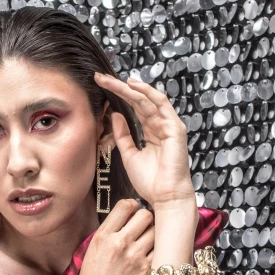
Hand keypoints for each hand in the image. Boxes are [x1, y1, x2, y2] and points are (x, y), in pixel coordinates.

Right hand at [73, 199, 154, 274]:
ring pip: (157, 231)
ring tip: (148, 243)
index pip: (126, 205)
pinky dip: (160, 250)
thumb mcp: (92, 250)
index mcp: (103, 236)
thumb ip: (110, 231)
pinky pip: (162, 250)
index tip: (133, 213)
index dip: (133, 207)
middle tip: (143, 228)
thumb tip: (129, 216)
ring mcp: (135, 257)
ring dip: (155, 234)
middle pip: (146, 215)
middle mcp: (119, 244)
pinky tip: (153, 256)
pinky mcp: (147, 271)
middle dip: (146, 219)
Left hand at [94, 73, 194, 208]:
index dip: (118, 96)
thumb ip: (122, 135)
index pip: (134, 108)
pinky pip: (161, 105)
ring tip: (112, 80)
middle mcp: (160, 125)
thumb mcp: (129, 154)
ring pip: (148, 99)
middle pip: (139, 100)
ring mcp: (169, 125)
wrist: (164, 197)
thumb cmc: (149, 181)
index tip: (100, 87)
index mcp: (151, 132)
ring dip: (130, 88)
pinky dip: (148, 93)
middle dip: (119, 88)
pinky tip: (133, 86)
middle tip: (101, 78)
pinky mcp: (175, 128)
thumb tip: (115, 115)